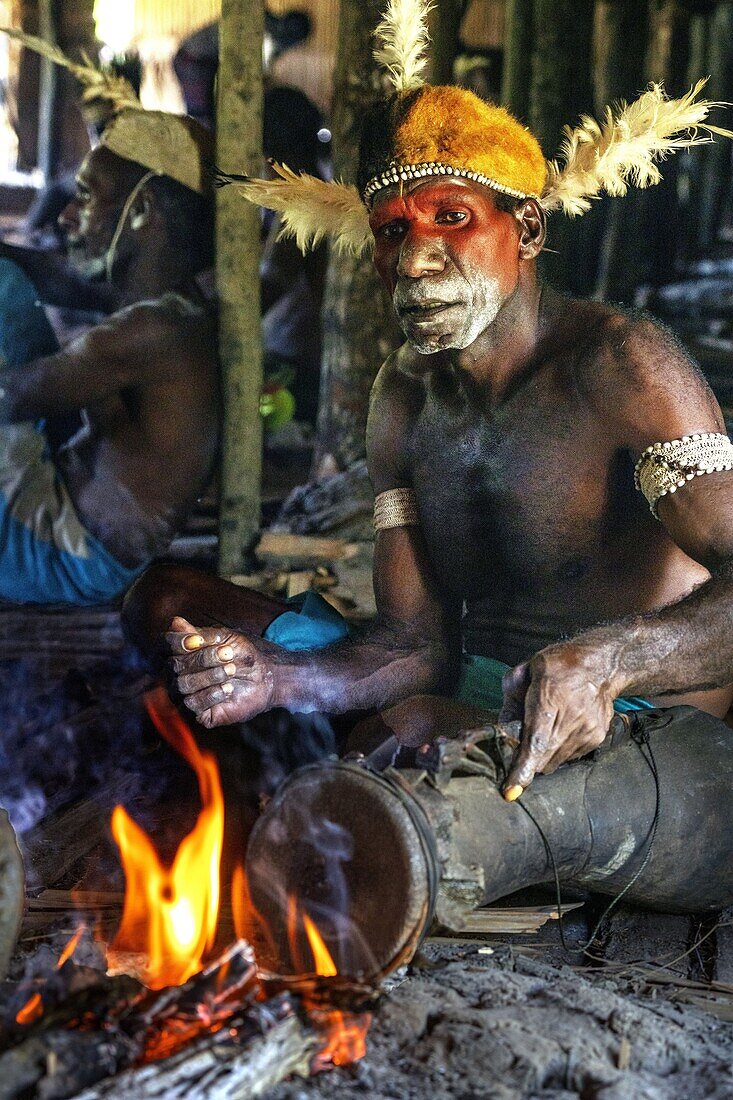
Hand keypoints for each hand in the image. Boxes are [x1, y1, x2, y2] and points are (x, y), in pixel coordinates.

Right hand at [166, 616, 276, 727]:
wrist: (263, 677)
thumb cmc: (241, 655)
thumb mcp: (223, 639)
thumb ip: (199, 633)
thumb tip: (175, 622)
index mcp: (179, 654)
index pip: (163, 645)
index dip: (177, 642)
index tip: (199, 640)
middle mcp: (175, 675)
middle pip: (174, 665)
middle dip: (203, 658)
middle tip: (227, 654)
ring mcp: (184, 696)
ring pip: (182, 685)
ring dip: (209, 676)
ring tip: (231, 670)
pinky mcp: (197, 714)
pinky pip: (192, 705)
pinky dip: (211, 694)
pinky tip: (228, 689)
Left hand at [499, 642, 618, 798]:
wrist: (601, 665)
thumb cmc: (559, 665)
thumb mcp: (526, 670)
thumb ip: (511, 699)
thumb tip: (503, 729)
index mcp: (550, 699)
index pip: (535, 741)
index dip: (522, 769)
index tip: (511, 790)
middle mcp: (572, 719)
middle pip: (543, 758)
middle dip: (527, 761)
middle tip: (519, 748)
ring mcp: (587, 731)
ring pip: (556, 761)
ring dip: (544, 754)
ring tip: (546, 728)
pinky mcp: (596, 738)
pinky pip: (570, 756)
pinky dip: (559, 749)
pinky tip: (561, 728)